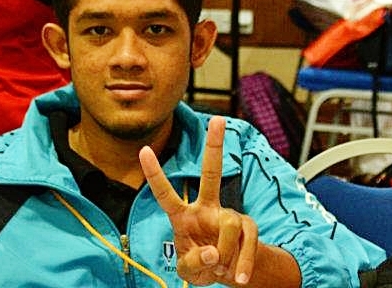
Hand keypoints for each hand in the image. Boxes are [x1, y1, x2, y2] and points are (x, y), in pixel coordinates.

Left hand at [139, 116, 258, 285]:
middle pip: (211, 173)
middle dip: (214, 146)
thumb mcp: (189, 272)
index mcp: (183, 216)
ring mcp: (229, 215)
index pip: (166, 193)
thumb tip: (213, 252)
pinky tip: (239, 277)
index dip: (154, 174)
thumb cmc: (201, 267)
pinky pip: (248, 242)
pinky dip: (244, 263)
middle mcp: (206, 209)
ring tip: (220, 268)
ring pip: (229, 225)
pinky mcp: (248, 228)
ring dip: (225, 254)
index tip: (143, 149)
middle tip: (217, 119)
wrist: (228, 276)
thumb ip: (194, 263)